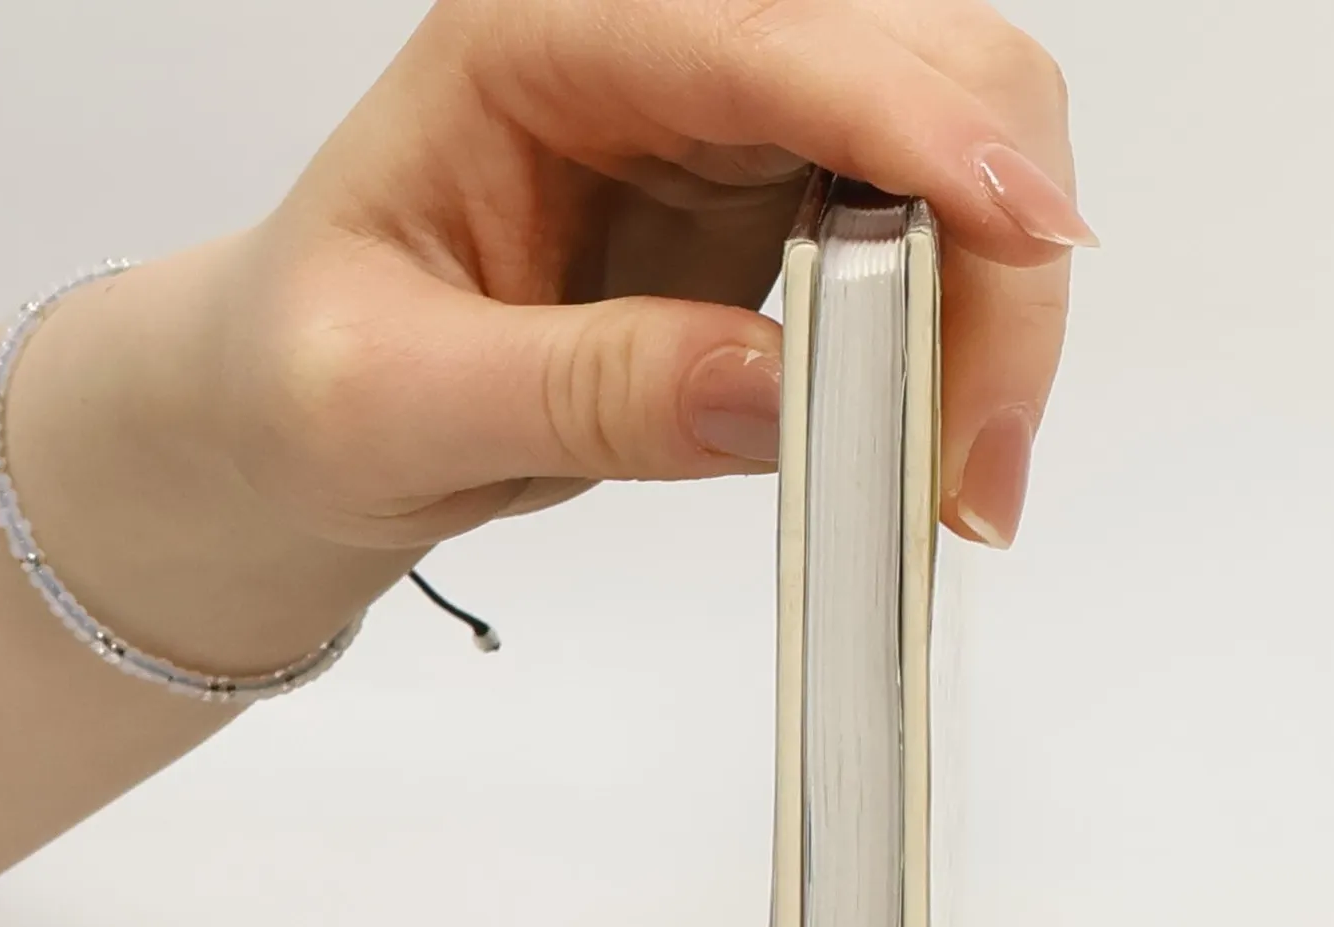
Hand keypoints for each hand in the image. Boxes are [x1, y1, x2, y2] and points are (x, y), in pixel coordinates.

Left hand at [212, 0, 1089, 551]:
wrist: (309, 417)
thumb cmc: (308, 379)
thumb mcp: (392, 401)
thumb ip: (579, 389)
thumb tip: (776, 393)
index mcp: (544, 37)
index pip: (769, 39)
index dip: (916, 128)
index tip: (1025, 239)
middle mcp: (666, 48)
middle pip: (924, 65)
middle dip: (1001, 240)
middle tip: (982, 452)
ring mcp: (741, 122)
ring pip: (963, 146)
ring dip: (1005, 304)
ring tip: (967, 476)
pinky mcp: (785, 205)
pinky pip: (937, 239)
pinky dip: (972, 337)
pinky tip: (942, 439)